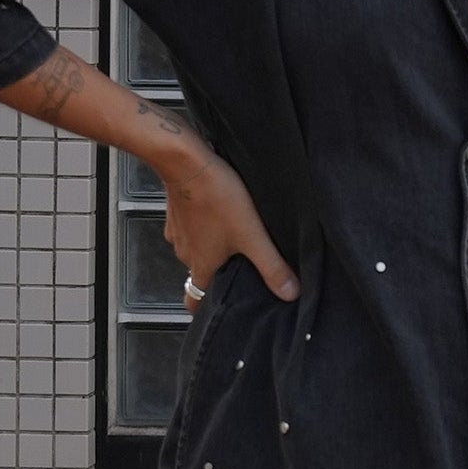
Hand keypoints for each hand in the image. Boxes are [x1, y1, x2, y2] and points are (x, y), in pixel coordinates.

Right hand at [0, 46, 297, 303]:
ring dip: (212, 247)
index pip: (195, 301)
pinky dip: (204, 226)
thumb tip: (291, 294)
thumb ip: (271, 266)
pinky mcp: (175, 211)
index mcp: (201, 267)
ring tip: (236, 236)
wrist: (185, 161)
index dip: (207, 307)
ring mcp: (177, 232)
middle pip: (200, 274)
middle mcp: (184, 254)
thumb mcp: (252, 235)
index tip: (223, 306)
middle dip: (219, 274)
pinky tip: (220, 213)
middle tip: (243, 267)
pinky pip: (191, 227)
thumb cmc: (218, 199)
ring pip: (196, 249)